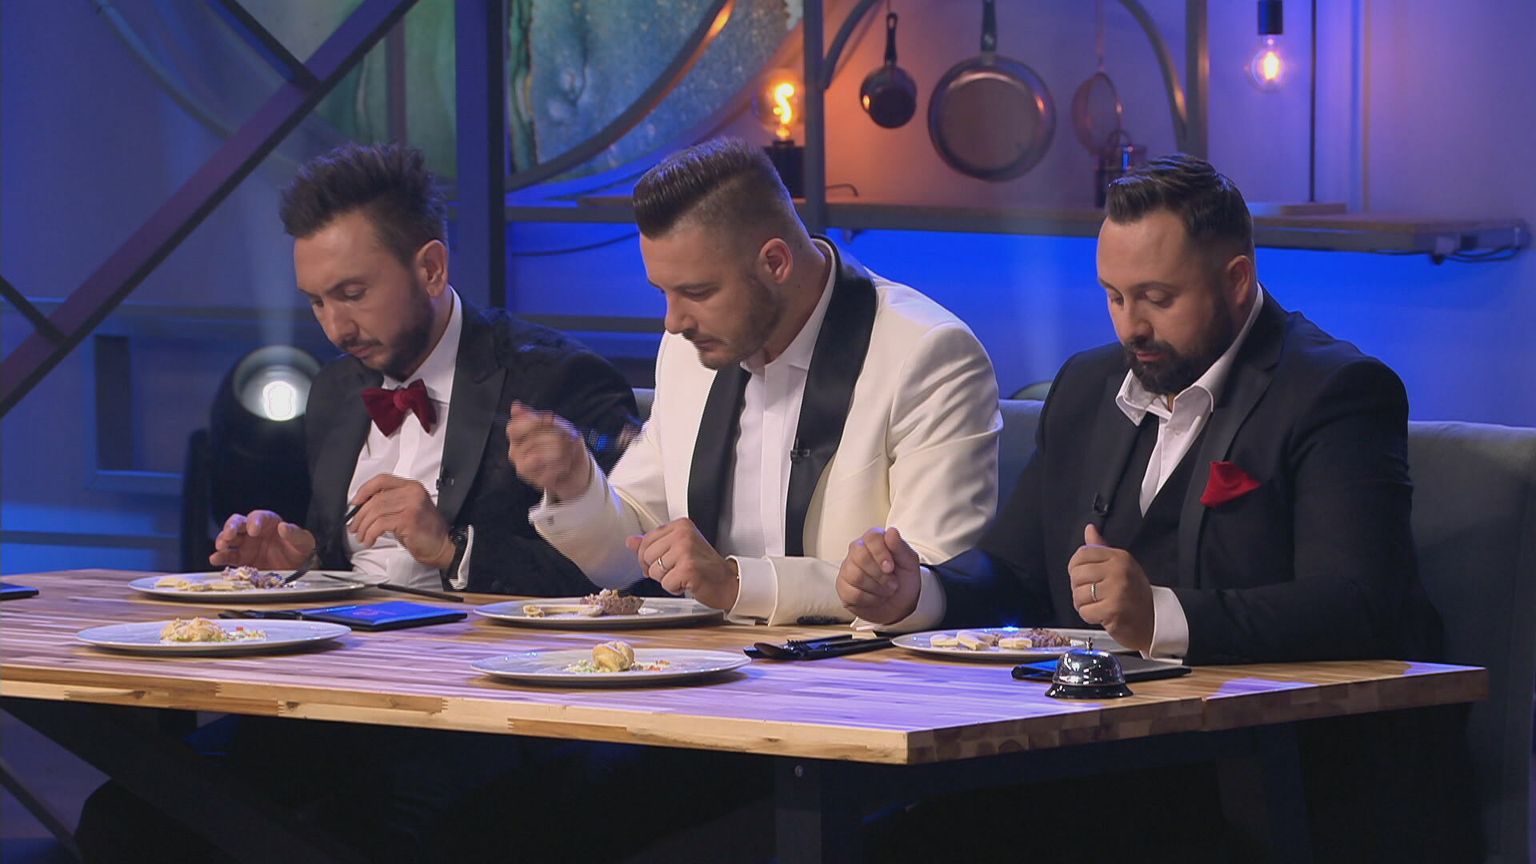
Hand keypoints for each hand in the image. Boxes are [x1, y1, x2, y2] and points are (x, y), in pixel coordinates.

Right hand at [209, 510, 315, 569]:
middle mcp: (254, 531)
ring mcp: (246, 545)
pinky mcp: (242, 559)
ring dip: (223, 540)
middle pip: (238, 523)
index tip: (253, 530)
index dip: (254, 522)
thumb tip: (284, 527)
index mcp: (269, 522)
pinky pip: (229, 556)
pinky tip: (215, 559)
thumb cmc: (301, 550)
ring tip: (221, 546)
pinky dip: (220, 557)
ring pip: (229, 538)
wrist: (298, 569)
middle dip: (232, 528)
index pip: (258, 517)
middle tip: (230, 535)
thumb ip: (295, 534)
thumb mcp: (304, 542)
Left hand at [349, 475, 454, 568]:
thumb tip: (363, 507)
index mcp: (411, 487)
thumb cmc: (425, 531)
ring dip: (364, 527)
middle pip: (376, 499)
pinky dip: (370, 534)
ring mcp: (411, 505)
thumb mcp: (408, 510)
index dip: (365, 490)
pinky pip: (380, 524)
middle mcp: (412, 493)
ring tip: (362, 536)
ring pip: (376, 512)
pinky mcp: (408, 520)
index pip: (382, 480)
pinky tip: (370, 540)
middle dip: (360, 515)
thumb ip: (390, 503)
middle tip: (355, 527)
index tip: (355, 502)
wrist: (443, 545)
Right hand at [505, 401, 592, 501]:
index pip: (513, 428)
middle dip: (555, 437)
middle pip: (531, 440)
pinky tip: (567, 464)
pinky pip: (549, 471)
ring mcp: (523, 468)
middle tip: (569, 437)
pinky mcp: (535, 481)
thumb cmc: (564, 446)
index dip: (533, 422)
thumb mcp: (555, 427)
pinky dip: (563, 466)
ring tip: (568, 452)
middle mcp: (515, 453)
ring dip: (560, 453)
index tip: (551, 419)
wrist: (576, 471)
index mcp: (517, 437)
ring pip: (538, 456)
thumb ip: (536, 418)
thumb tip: (516, 405)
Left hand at [625, 518, 738, 610]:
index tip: (664, 562)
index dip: (649, 557)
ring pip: (654, 572)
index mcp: (680, 525)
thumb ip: (653, 543)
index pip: (646, 541)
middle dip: (657, 569)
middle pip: (647, 556)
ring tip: (683, 575)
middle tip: (676, 570)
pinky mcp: (688, 569)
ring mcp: (686, 551)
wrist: (728, 583)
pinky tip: (688, 583)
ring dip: (667, 580)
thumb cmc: (704, 566)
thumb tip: (630, 541)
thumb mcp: (678, 548)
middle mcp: (683, 534)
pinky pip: (665, 584)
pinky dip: (675, 588)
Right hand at [836, 527, 921, 624]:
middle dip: (880, 574)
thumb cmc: (903, 579)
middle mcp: (857, 551)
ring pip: (856, 576)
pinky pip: (852, 593)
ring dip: (877, 588)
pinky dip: (869, 600)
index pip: (871, 538)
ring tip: (885, 590)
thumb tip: (891, 531)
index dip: (881, 553)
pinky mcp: (842, 587)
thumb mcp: (909, 562)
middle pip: (860, 556)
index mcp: (874, 540)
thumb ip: (900, 546)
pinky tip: (875, 598)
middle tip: (892, 583)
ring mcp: (847, 568)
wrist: (900, 603)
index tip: (891, 567)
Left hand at [1068, 524, 1154, 652]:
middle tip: (1092, 594)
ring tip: (1097, 605)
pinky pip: (1085, 612)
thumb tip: (1089, 529)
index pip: (1082, 554)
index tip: (1084, 576)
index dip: (1075, 567)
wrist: (1153, 620)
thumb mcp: (1121, 565)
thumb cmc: (1134, 594)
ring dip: (1083, 604)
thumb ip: (1101, 548)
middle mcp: (1119, 570)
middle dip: (1078, 588)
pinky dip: (1089, 616)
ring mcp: (1117, 590)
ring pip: (1078, 594)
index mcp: (1119, 557)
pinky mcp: (1113, 610)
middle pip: (1077, 574)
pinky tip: (1101, 615)